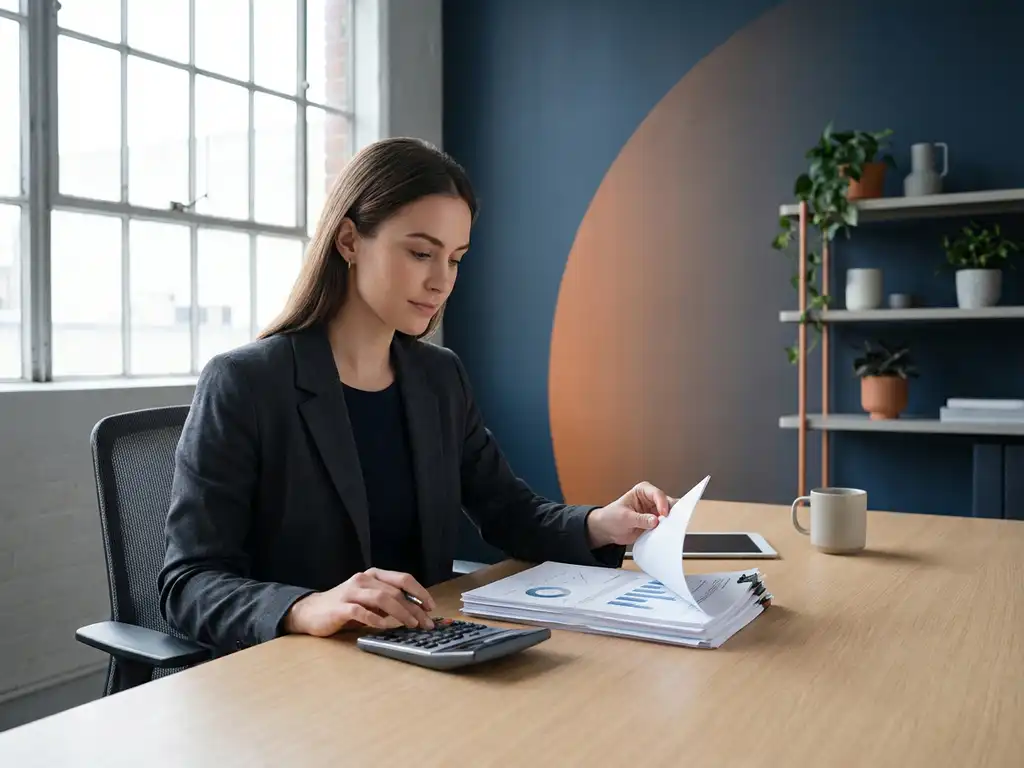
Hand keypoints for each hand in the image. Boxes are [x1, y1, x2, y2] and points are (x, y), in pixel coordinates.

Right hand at [283, 568, 436, 636]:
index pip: (403, 579)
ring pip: (381, 598)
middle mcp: (363, 580)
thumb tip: (416, 612)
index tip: (431, 607)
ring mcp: (351, 592)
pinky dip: (374, 619)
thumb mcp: (369, 600)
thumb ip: (388, 602)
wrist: (311, 612)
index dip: (420, 592)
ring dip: (400, 612)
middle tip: (426, 622)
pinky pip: (360, 611)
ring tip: (411, 625)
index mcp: (373, 575)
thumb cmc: (344, 607)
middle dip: (414, 607)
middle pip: (395, 591)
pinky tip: (383, 626)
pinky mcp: (339, 607)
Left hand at [585, 481, 677, 547]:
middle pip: (667, 503)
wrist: (606, 530)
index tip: (663, 514)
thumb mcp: (624, 517)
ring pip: (669, 515)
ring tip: (671, 529)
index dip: (662, 504)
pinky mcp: (655, 523)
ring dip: (671, 522)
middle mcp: (651, 500)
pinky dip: (667, 529)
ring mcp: (654, 512)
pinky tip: (667, 534)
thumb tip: (655, 521)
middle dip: (671, 512)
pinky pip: (665, 525)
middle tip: (672, 522)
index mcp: (642, 491)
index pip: (657, 494)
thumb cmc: (611, 517)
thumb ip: (640, 519)